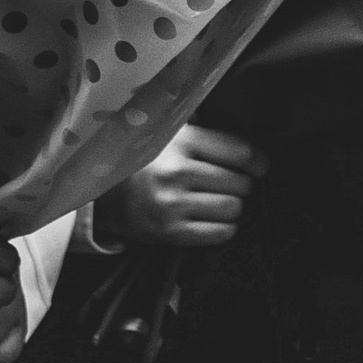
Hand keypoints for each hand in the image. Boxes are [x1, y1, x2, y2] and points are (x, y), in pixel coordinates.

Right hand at [98, 124, 264, 249]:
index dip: (258, 161)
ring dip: (232, 206)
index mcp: (179, 141)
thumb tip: (248, 132)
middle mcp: (175, 171)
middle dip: (241, 185)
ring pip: (233, 208)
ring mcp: (171, 204)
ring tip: (218, 200)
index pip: (240, 152)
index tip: (259, 166)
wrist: (102, 194)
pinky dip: (224, 227)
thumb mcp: (167, 133)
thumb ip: (202, 129)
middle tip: (229, 184)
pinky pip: (220, 233)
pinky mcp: (169, 232)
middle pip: (241, 183)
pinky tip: (212, 219)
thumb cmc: (145, 161)